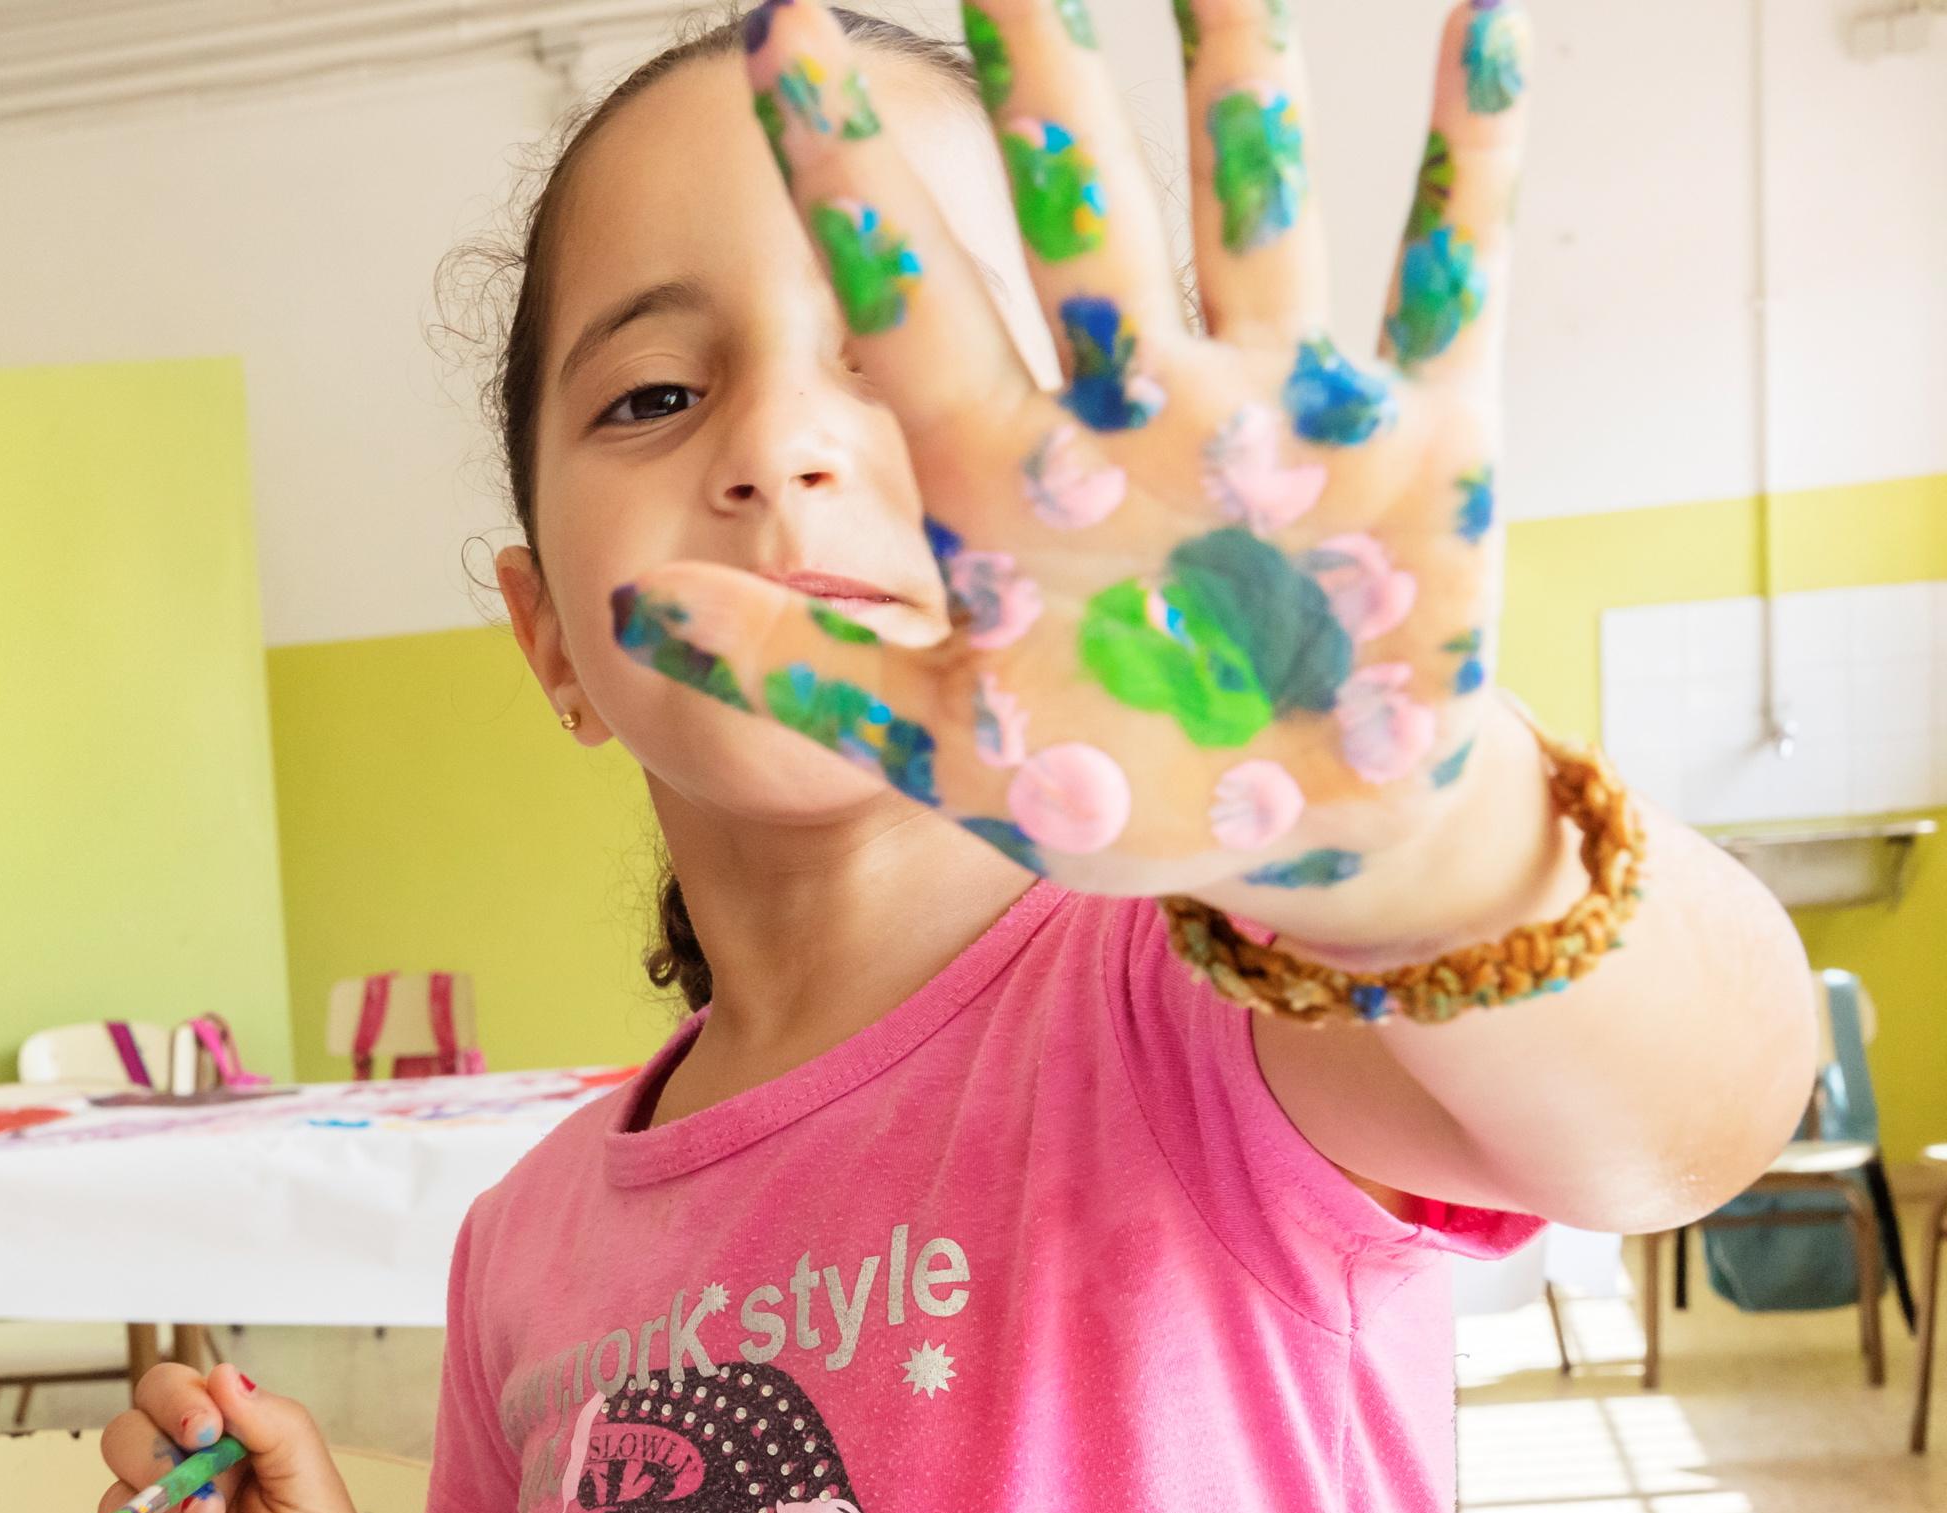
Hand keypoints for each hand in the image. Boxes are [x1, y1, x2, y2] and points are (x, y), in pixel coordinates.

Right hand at [90, 1364, 405, 1512]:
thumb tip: (221, 1374)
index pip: (165, 1396)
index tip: (208, 1431)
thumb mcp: (318, 1497)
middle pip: (122, 1439)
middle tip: (217, 1510)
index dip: (174, 1401)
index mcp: (219, 1457)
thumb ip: (277, 1428)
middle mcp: (173, 1496)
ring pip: (120, 1510)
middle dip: (167, 1469)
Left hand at [619, 0, 1526, 908]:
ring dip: (1240, 78)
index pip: (902, 298)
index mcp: (1008, 476)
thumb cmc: (1112, 785)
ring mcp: (1273, 413)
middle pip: (1073, 211)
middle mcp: (1133, 411)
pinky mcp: (1412, 443)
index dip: (844, 175)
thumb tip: (625, 603)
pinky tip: (1480, 26)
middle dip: (1036, 78)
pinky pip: (1444, 277)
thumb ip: (790, 667)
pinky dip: (1469, 161)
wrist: (1289, 838)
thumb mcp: (934, 741)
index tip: (771, 38)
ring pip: (1249, 206)